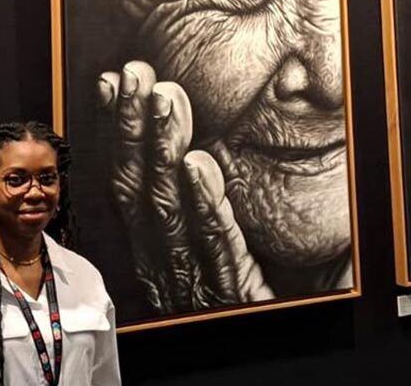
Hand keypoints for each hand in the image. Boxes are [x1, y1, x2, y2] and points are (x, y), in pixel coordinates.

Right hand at [97, 61, 272, 313]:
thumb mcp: (229, 243)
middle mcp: (168, 265)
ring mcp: (197, 282)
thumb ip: (214, 199)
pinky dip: (204, 204)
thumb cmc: (264, 292)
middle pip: (140, 191)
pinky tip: (197, 164)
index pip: (130, 183)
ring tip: (165, 99)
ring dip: (163, 151)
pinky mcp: (234, 296)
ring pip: (169, 211)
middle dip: (133, 128)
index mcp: (161, 251)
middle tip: (134, 74)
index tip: (114, 84)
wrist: (296, 337)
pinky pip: (216, 247)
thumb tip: (205, 138)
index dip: (119, 132)